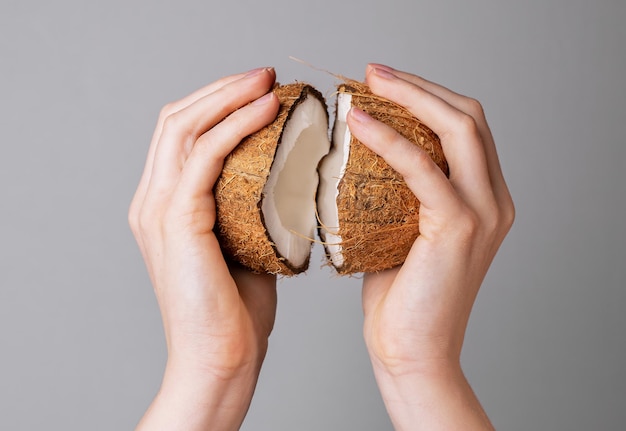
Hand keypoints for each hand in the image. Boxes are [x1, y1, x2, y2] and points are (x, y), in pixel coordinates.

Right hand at [129, 67, 279, 430]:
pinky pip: (205, 154)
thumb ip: (249, 210)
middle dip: (222, 89)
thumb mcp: (244, 244)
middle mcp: (152, 200)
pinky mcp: (176, 220)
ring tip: (269, 82)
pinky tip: (267, 111)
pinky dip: (236, 124)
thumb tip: (284, 179)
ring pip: (185, 126)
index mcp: (164, 206)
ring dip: (229, 95)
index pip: (181, 134)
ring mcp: (157, 208)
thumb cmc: (237, 312)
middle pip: (177, 119)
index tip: (262, 91)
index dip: (218, 104)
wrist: (221, 360)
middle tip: (266, 75)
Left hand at [347, 64, 513, 429]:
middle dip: (419, 87)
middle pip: (468, 116)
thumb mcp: (401, 231)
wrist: (411, 351)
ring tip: (367, 84)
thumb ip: (397, 193)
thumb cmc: (400, 297)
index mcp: (484, 199)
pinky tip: (360, 124)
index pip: (465, 128)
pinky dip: (391, 138)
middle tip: (372, 73)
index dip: (427, 97)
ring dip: (410, 98)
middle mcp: (495, 200)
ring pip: (458, 128)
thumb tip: (357, 155)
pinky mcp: (459, 226)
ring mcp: (484, 211)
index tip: (382, 85)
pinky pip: (423, 166)